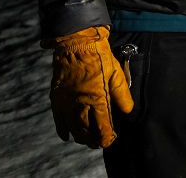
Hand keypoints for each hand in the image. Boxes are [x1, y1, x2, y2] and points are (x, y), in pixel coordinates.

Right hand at [44, 26, 133, 148]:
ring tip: (87, 140)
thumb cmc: (100, 57)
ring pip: (73, 128)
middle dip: (94, 140)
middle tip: (100, 143)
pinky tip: (67, 136)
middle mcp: (80, 104)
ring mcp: (67, 101)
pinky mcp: (57, 97)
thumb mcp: (117, 74)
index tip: (111, 139)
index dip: (107, 136)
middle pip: (86, 131)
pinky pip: (58, 119)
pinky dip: (63, 130)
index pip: (102, 127)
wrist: (77, 43)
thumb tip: (128, 111)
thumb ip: (122, 95)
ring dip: (80, 137)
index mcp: (97, 99)